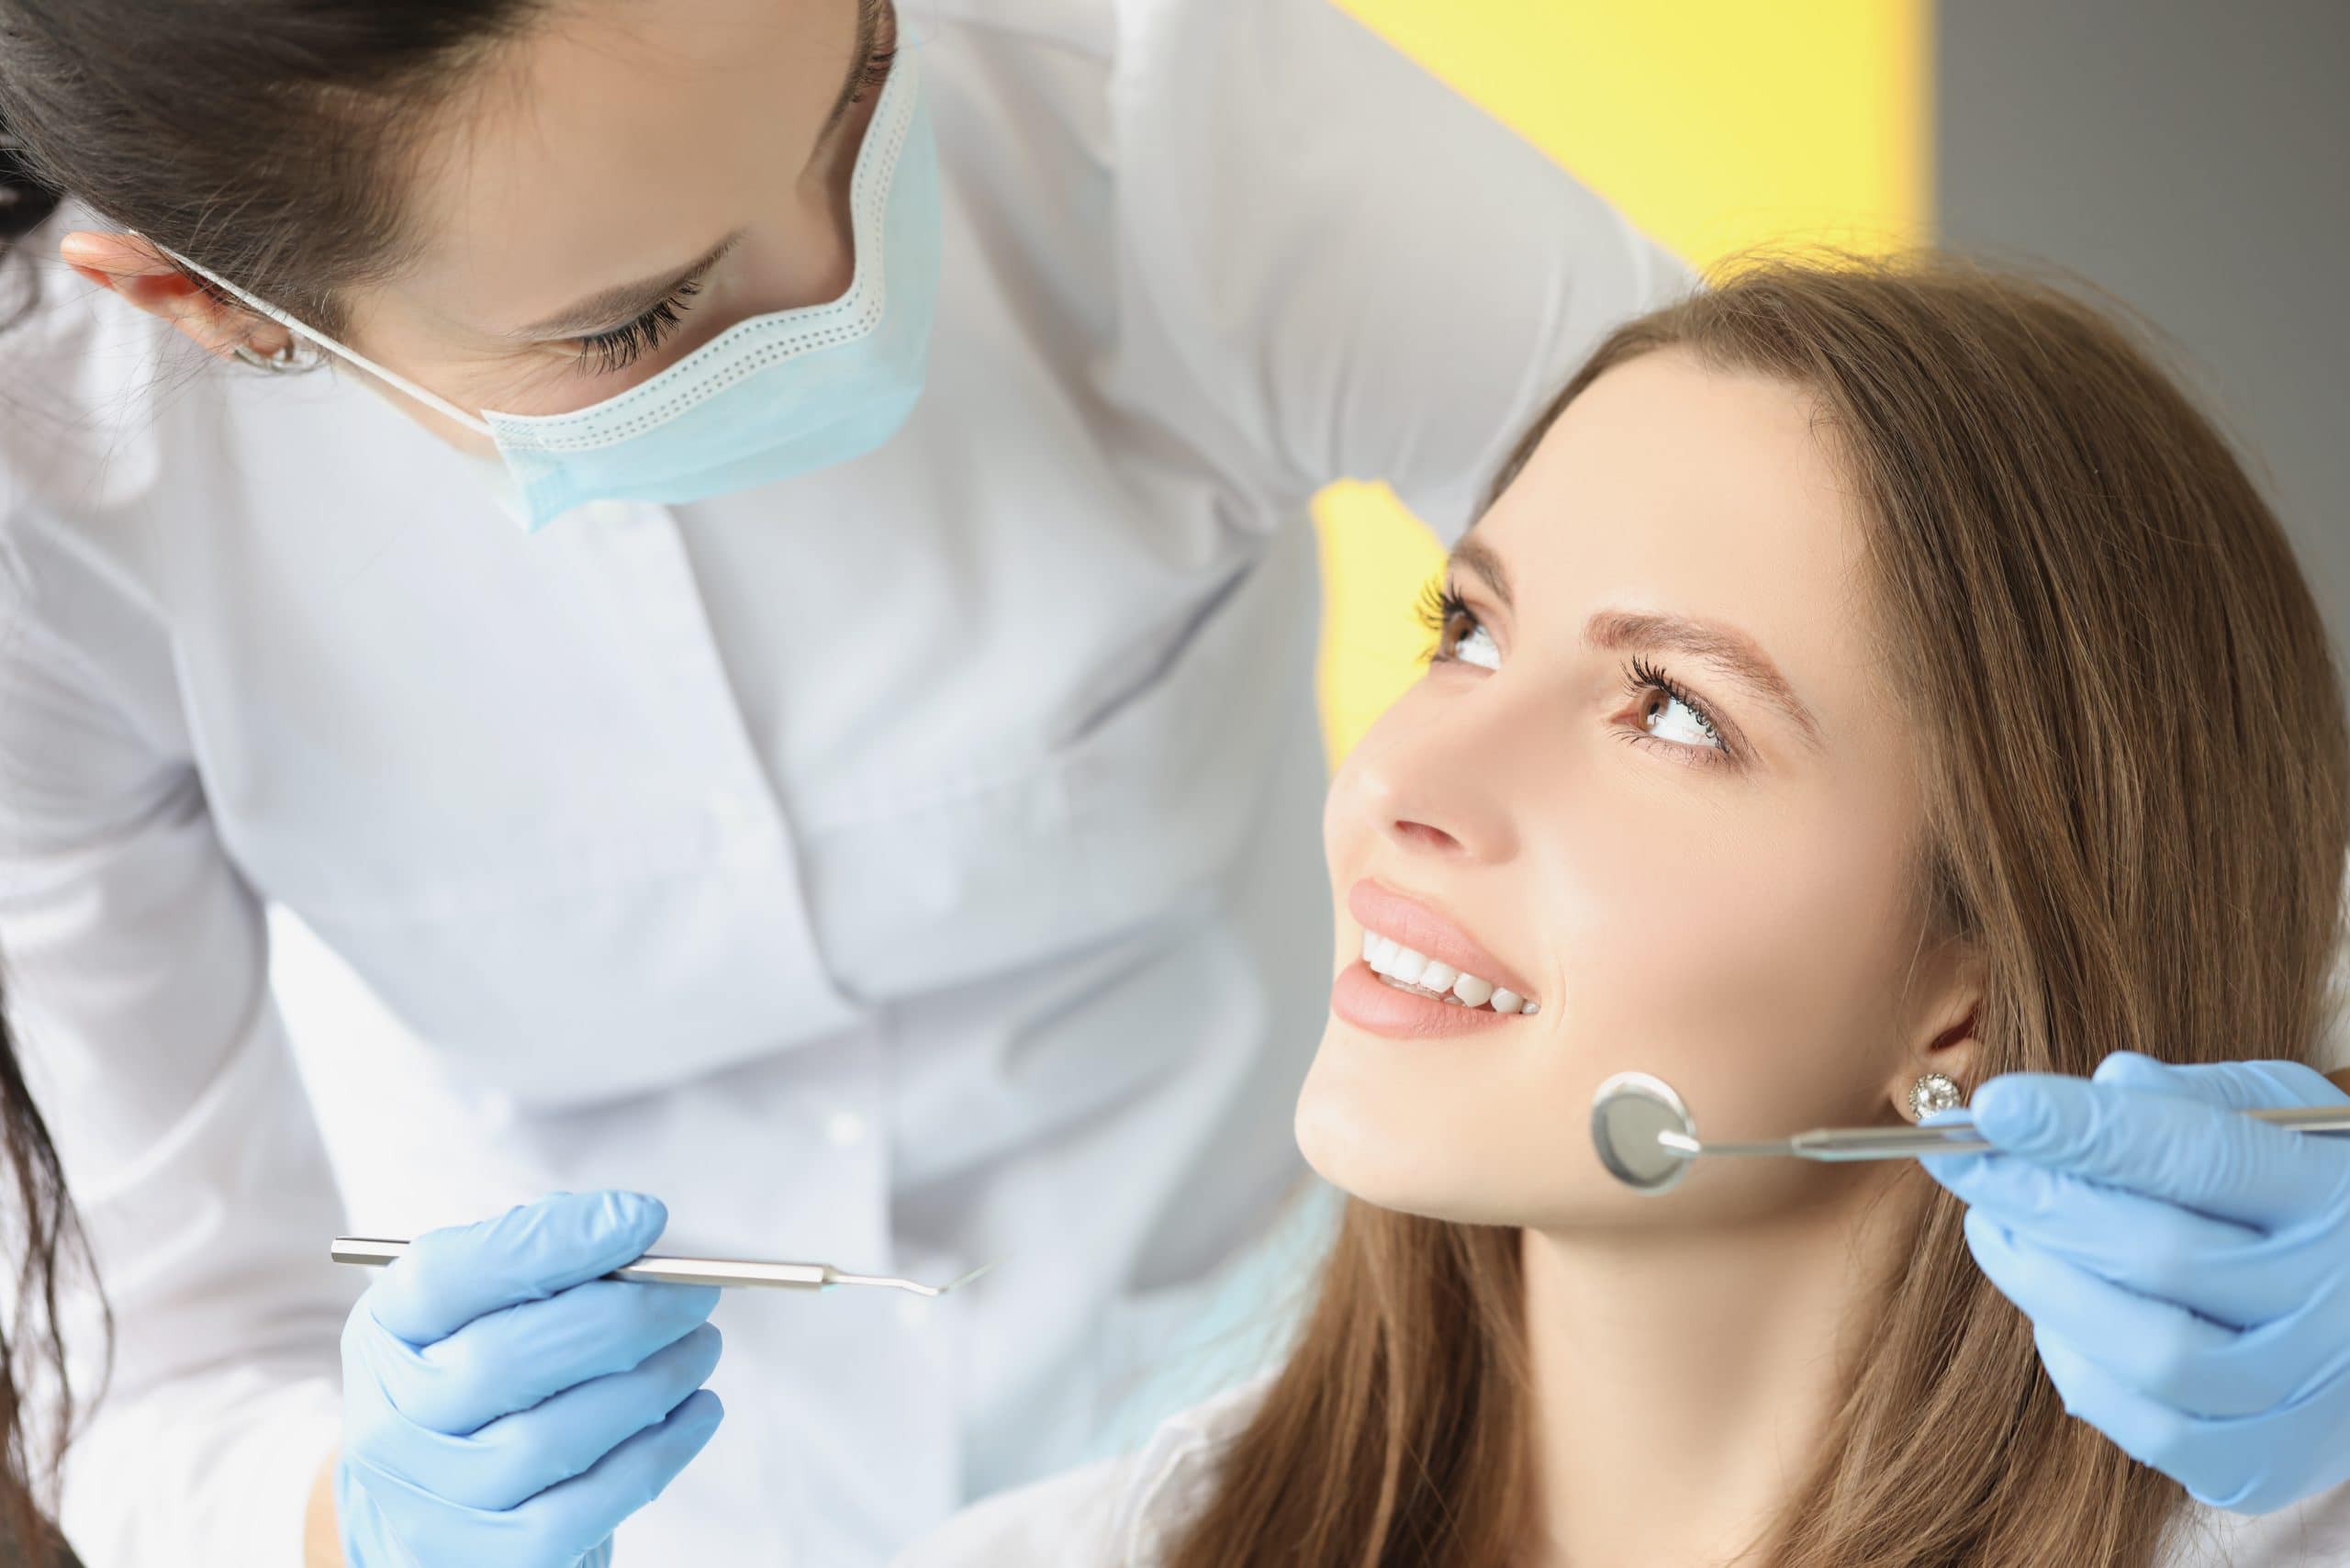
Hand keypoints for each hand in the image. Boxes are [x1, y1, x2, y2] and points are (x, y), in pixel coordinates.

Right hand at [336, 1190, 725, 1566]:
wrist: (444, 1503)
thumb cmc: (487, 1380)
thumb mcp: (486, 1307)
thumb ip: (544, 1262)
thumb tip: (634, 1229)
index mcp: (387, 1330)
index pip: (451, 1277)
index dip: (552, 1241)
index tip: (644, 1219)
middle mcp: (389, 1420)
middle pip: (508, 1360)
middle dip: (625, 1318)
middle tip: (696, 1295)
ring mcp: (432, 1501)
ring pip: (554, 1437)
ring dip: (653, 1383)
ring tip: (702, 1347)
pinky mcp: (488, 1559)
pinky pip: (587, 1506)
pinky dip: (659, 1453)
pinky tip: (699, 1411)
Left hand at [1921, 1052, 2349, 1514]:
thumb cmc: (2319, 1198)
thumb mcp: (2290, 1122)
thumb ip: (2197, 1100)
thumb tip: (2106, 1082)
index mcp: (2337, 1198)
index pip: (2200, 1156)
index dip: (2086, 1130)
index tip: (1993, 1103)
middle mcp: (2334, 1301)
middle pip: (2158, 1254)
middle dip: (2036, 1202)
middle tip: (1962, 1161)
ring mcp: (2308, 1394)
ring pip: (2148, 1352)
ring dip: (2044, 1285)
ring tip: (1993, 1228)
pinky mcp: (2268, 1465)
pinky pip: (2148, 1427)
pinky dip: (2078, 1365)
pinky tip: (2051, 1311)